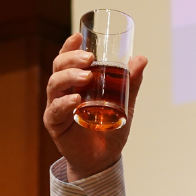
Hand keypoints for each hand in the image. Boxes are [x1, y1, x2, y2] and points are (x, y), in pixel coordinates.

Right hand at [44, 33, 147, 181]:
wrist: (104, 159)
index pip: (67, 60)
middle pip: (58, 68)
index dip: (69, 46)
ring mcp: (56, 107)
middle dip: (71, 59)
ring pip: (54, 85)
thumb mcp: (125, 103)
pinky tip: (75, 100)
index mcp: (75, 83)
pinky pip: (55, 110)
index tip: (79, 36)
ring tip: (86, 76)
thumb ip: (131, 83)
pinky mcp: (55, 125)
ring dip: (69, 77)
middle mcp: (63, 92)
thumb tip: (141, 58)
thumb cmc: (110, 128)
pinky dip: (64, 103)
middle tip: (89, 58)